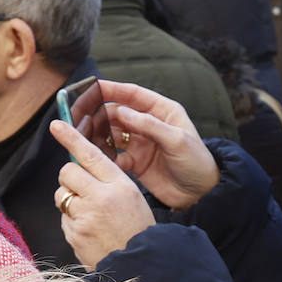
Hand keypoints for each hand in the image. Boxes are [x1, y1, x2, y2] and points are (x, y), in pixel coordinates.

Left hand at [50, 120, 154, 269]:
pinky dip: (72, 223)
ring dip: (69, 201)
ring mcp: (85, 217)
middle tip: (80, 189)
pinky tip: (89, 232)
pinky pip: (63, 219)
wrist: (140, 265)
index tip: (56, 124)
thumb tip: (80, 167)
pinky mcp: (74, 234)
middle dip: (69, 178)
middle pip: (67, 172)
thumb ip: (107, 180)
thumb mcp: (132, 197)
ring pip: (61, 196)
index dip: (71, 137)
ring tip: (90, 216)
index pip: (90, 155)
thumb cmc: (136, 230)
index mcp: (120, 185)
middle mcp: (101, 198)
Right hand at [65, 80, 220, 210]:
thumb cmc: (196, 163)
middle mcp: (148, 125)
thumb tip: (121, 111)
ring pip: (112, 134)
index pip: (133, 95)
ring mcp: (140, 143)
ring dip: (99, 136)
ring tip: (84, 139)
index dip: (112, 90)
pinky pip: (114, 156)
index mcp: (162, 111)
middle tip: (81, 119)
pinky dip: (105, 156)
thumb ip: (149, 125)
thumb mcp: (176, 140)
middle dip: (99, 115)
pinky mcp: (135, 162)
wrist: (201, 194)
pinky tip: (97, 158)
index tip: (92, 88)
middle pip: (117, 114)